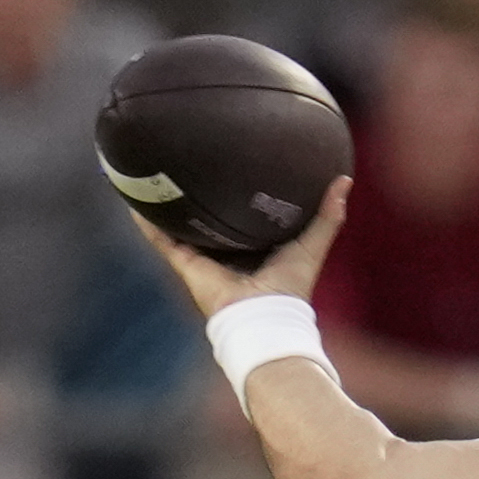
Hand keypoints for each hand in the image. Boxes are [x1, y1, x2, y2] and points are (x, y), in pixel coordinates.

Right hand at [132, 174, 351, 318]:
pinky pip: (161, 239)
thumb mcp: (312, 244)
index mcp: (253, 248)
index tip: (228, 165)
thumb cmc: (291, 288)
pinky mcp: (186, 265)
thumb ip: (328, 215)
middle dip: (197, 195)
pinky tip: (133, 200)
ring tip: (149, 174)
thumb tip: (344, 179)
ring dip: (165, 204)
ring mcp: (204, 259)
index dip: (234, 194)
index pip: (240, 215)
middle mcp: (226, 252)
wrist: (264, 317)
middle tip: (185, 160)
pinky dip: (146, 221)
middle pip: (208, 218)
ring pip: (179, 226)